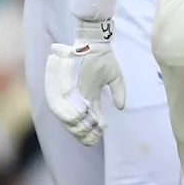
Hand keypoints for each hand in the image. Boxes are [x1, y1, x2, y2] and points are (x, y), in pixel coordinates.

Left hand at [44, 20, 125, 145]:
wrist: (94, 45)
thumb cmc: (104, 59)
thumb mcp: (115, 77)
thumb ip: (118, 92)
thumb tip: (121, 107)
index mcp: (90, 97)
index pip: (91, 117)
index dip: (95, 127)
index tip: (101, 134)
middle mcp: (79, 98)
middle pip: (78, 122)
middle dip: (85, 133)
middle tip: (93, 139)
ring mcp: (72, 94)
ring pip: (69, 118)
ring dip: (77, 128)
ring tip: (86, 134)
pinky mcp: (66, 89)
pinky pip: (63, 107)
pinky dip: (69, 116)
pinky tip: (79, 122)